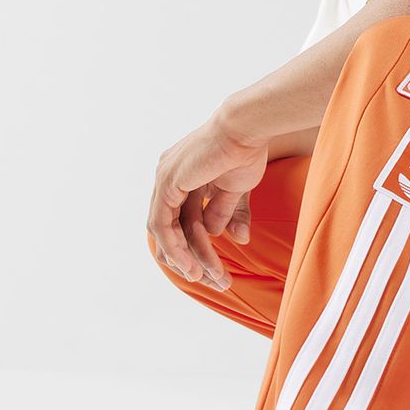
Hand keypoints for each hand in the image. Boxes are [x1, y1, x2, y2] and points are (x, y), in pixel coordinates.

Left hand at [147, 109, 267, 286]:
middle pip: (170, 227)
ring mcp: (164, 177)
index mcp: (182, 173)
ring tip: (205, 278)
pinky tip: (191, 265)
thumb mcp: (237, 190)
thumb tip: (231, 238)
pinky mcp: (166, 182)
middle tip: (211, 280)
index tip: (211, 268)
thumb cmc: (246, 150)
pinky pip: (162, 226)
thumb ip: (228, 212)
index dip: (193, 245)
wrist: (246, 129)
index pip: (179, 218)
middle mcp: (168, 174)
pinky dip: (175, 248)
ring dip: (186, 257)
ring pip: (166, 231)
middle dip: (189, 257)